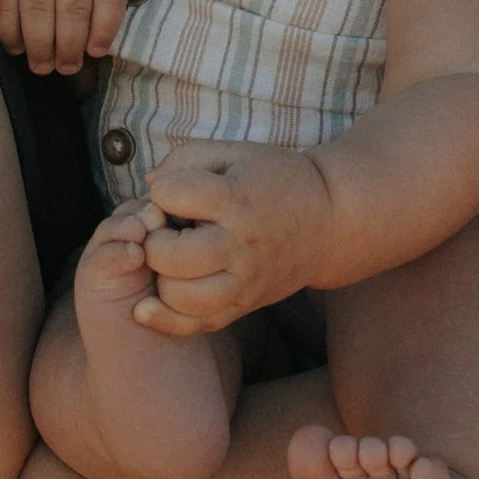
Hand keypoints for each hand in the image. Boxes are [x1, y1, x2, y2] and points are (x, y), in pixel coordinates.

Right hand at [0, 0, 129, 76]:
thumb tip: (96, 48)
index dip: (105, 29)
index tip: (96, 51)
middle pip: (72, 7)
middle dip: (69, 46)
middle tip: (65, 68)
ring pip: (37, 6)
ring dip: (39, 44)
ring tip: (41, 66)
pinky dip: (7, 29)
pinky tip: (15, 46)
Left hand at [137, 141, 333, 331]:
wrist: (328, 222)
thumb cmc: (274, 181)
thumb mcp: (235, 153)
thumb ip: (186, 158)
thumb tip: (150, 183)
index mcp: (235, 200)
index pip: (171, 196)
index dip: (160, 190)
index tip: (172, 191)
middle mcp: (239, 246)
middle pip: (170, 256)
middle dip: (152, 241)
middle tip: (164, 232)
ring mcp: (244, 281)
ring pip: (179, 297)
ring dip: (160, 279)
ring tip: (171, 262)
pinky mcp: (245, 306)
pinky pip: (195, 325)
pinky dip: (166, 317)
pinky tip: (150, 303)